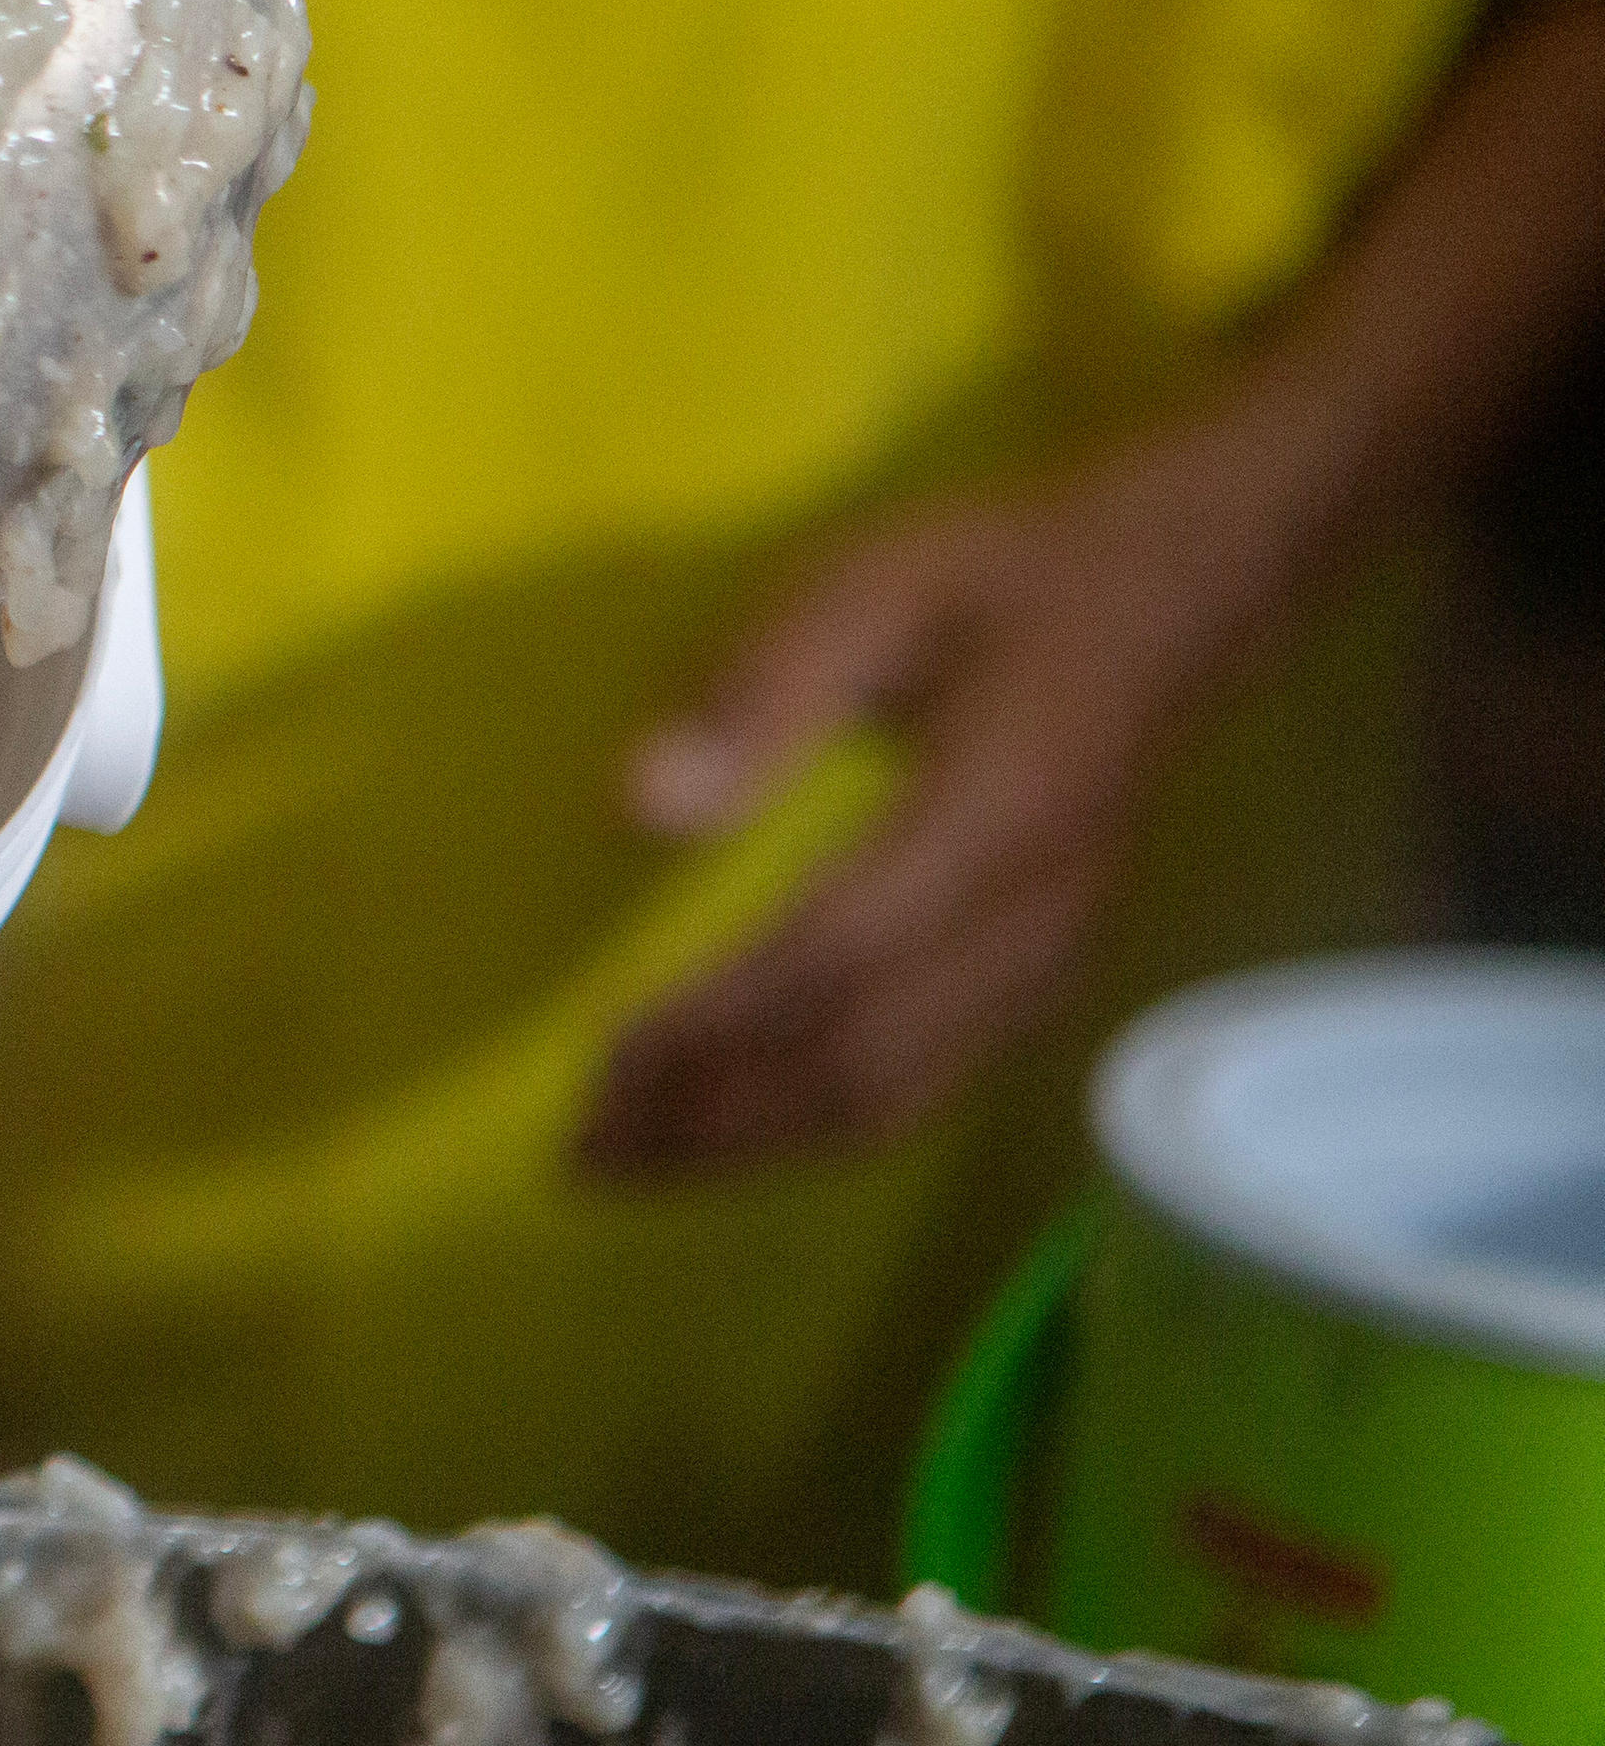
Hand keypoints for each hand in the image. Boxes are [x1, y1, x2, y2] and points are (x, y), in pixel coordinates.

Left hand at [574, 433, 1304, 1178]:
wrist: (1165, 598)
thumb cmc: (998, 580)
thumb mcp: (872, 587)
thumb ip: (759, 691)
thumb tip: (646, 808)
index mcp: (991, 817)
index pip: (832, 956)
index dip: (714, 1022)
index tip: (599, 1061)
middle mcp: (1031, 917)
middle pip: (858, 1056)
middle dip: (713, 1115)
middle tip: (579, 1149)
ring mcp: (1047, 960)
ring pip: (893, 1092)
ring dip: (752, 1145)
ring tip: (627, 1165)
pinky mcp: (1042, 977)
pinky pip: (925, 1082)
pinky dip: (816, 1126)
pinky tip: (729, 1135)